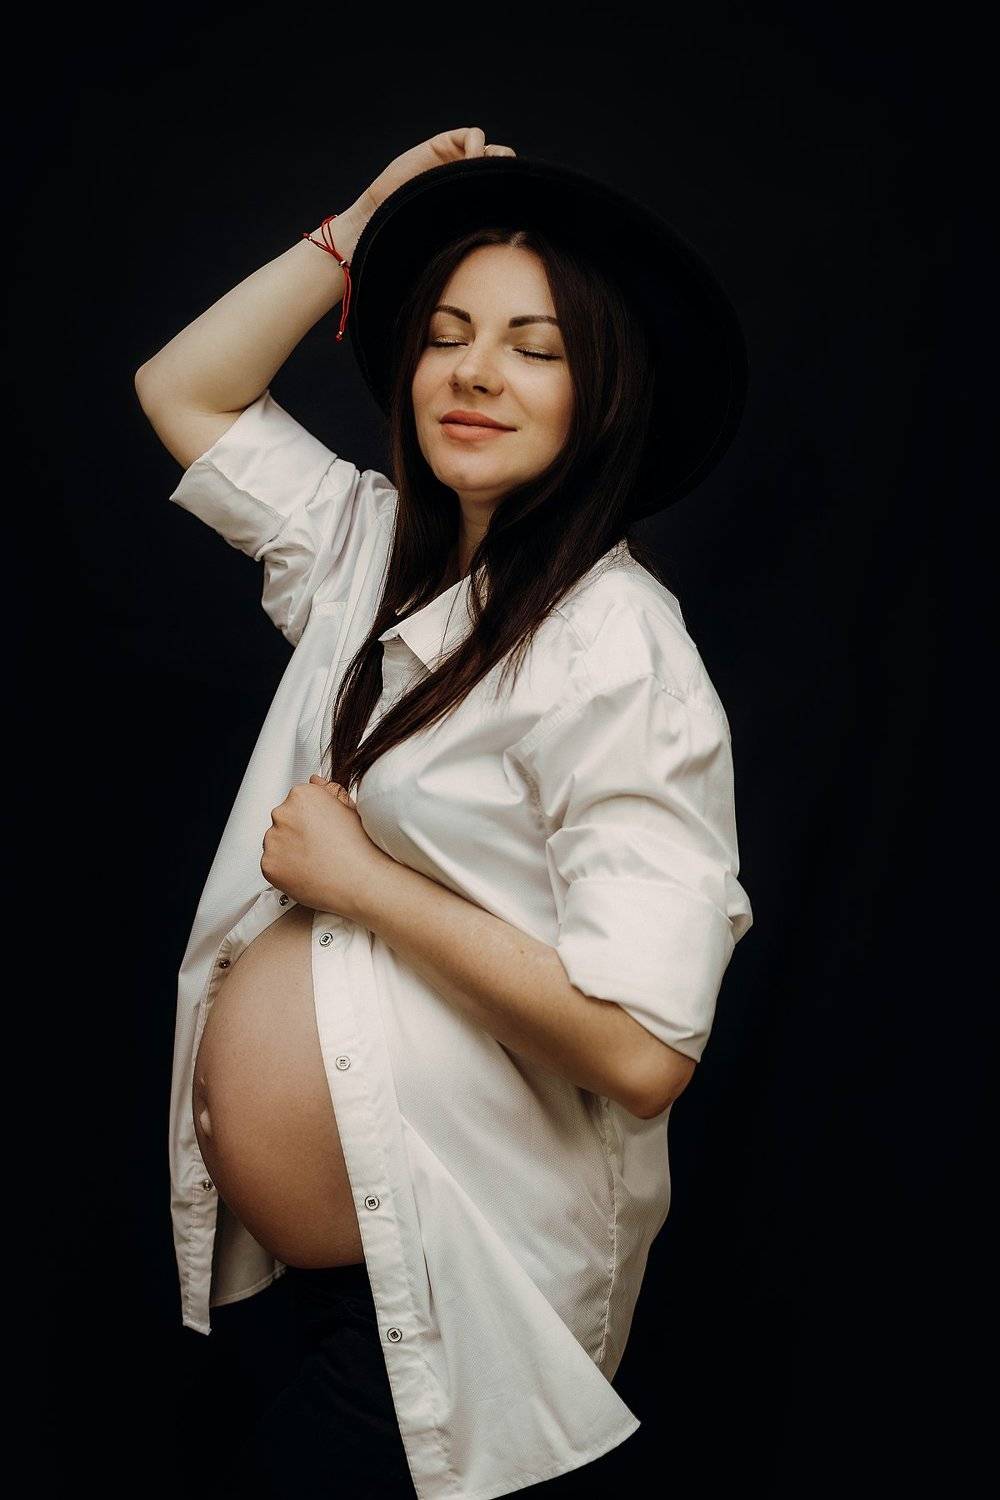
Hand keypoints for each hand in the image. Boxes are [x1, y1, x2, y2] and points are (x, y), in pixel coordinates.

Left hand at [260, 776, 389, 921]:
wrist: (361, 881)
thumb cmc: (361, 848)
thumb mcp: (350, 809)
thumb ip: (329, 792)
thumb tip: (315, 781)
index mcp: (302, 795)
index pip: (295, 802)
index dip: (310, 818)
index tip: (320, 829)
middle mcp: (283, 813)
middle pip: (283, 821)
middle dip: (296, 833)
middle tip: (319, 847)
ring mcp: (273, 839)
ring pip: (275, 843)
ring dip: (289, 851)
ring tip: (315, 862)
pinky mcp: (268, 864)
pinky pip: (271, 865)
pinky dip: (284, 870)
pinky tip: (306, 872)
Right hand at [361, 126, 515, 214]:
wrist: (384, 211)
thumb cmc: (415, 226)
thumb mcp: (454, 228)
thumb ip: (474, 221)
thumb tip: (504, 236)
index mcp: (474, 197)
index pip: (504, 186)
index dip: (510, 189)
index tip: (506, 202)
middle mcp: (469, 176)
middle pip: (503, 165)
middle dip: (507, 171)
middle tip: (499, 184)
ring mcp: (458, 158)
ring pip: (493, 149)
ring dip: (493, 159)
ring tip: (481, 174)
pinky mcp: (445, 143)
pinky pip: (473, 135)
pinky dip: (476, 146)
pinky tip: (468, 161)